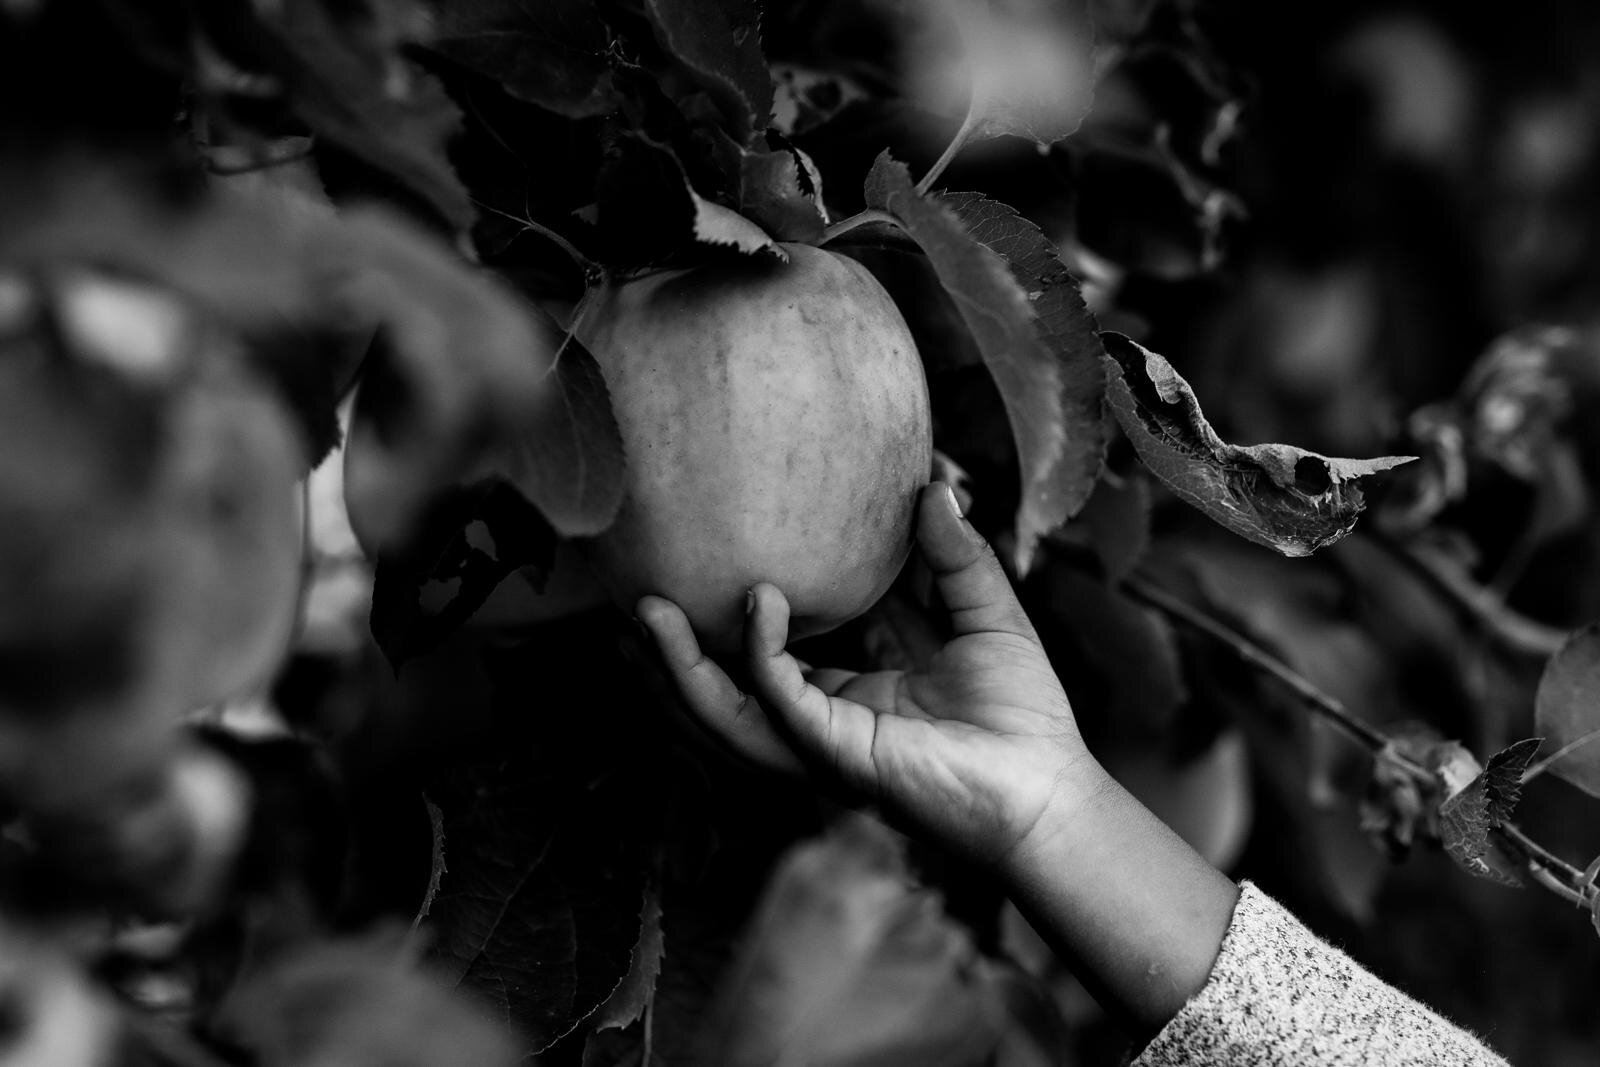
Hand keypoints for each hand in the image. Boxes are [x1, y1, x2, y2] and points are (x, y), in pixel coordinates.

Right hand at [636, 482, 1108, 867]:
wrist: (1049, 789)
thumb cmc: (1024, 716)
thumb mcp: (985, 613)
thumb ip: (953, 555)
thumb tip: (935, 486)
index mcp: (850, 690)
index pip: (773, 653)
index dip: (733, 615)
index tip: (703, 560)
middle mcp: (823, 719)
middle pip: (726, 689)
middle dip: (675, 651)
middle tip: (638, 595)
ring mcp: (824, 741)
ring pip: (727, 711)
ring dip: (683, 665)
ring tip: (647, 613)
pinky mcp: (839, 754)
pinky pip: (782, 702)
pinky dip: (762, 654)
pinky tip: (760, 605)